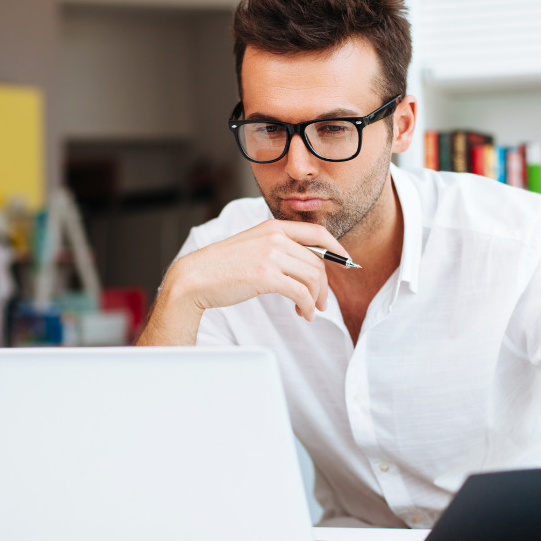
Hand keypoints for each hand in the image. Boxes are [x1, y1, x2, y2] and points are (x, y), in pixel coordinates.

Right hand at [137, 220, 349, 344]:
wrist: (195, 278)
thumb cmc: (222, 267)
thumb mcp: (253, 246)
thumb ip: (278, 247)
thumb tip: (307, 262)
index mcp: (273, 226)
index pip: (318, 233)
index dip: (337, 249)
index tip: (345, 263)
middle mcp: (274, 237)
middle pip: (317, 261)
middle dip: (324, 286)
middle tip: (320, 302)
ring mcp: (270, 255)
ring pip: (312, 277)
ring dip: (315, 298)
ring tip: (308, 311)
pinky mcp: (266, 276)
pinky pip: (301, 292)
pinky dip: (306, 307)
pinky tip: (301, 314)